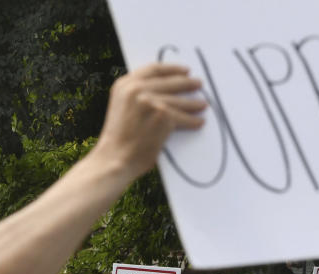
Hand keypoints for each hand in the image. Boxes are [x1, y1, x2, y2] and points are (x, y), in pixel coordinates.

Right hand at [94, 64, 206, 179]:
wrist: (115, 158)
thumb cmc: (118, 140)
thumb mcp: (121, 107)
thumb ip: (137, 96)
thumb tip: (163, 91)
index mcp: (125, 84)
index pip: (154, 69)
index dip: (172, 69)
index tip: (184, 71)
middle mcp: (137, 88)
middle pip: (170, 82)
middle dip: (187, 83)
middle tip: (199, 84)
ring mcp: (150, 100)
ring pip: (179, 101)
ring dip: (194, 103)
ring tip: (203, 105)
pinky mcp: (163, 115)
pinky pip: (183, 117)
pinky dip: (193, 121)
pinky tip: (199, 122)